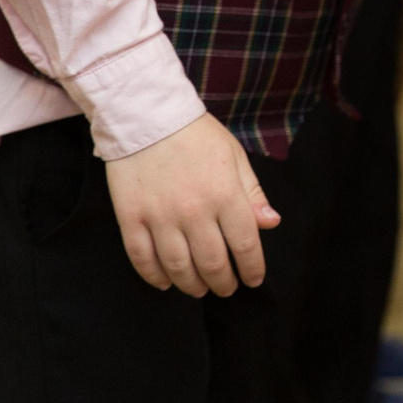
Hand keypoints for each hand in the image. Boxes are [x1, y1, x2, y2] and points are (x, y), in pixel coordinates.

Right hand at [105, 113, 280, 296]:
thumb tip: (271, 223)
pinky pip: (142, 259)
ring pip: (178, 267)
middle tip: (225, 288)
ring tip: (198, 288)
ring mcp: (160, 216)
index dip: (252, 269)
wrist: (145, 113)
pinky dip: (155, 276)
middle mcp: (194, 211)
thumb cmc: (195, 133)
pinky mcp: (131, 218)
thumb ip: (252, 193)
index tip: (253, 279)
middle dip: (223, 283)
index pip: (245, 246)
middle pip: (212, 264)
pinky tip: (165, 282)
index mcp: (225, 194)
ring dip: (191, 285)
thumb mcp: (234, 155)